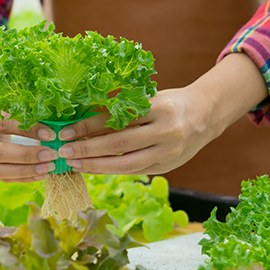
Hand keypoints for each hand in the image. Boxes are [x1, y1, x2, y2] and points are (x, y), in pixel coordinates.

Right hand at [0, 60, 59, 181]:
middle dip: (26, 156)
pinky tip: (39, 174)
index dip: (26, 130)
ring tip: (48, 167)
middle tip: (51, 155)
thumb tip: (52, 118)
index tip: (51, 134)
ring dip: (24, 171)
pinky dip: (21, 177)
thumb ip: (19, 104)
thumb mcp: (1, 94)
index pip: (0, 124)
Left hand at [55, 53, 268, 175]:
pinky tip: (94, 168)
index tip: (67, 131)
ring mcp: (168, 153)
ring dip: (96, 166)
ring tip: (75, 165)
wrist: (206, 115)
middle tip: (64, 152)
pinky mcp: (167, 167)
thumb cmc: (169, 102)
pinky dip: (111, 171)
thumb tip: (81, 119)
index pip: (116, 119)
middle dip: (87, 150)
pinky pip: (134, 171)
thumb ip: (121, 109)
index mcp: (159, 108)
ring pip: (126, 165)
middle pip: (119, 145)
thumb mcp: (147, 98)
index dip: (88, 126)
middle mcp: (166, 132)